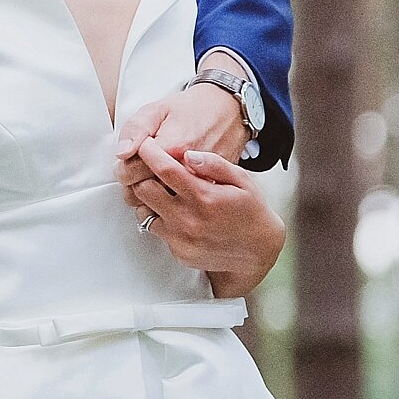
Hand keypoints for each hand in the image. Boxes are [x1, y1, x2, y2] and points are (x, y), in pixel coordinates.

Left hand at [114, 80, 247, 195]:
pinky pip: (179, 210)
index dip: (122, 168)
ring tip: (152, 178)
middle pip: (144, 194)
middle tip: (138, 169)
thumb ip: (136, 129)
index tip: (127, 160)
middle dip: (134, 183)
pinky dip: (169, 204)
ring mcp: (202, 187)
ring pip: (159, 206)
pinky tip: (167, 188)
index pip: (132, 174)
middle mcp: (190, 173)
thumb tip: (122, 152)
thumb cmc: (193, 110)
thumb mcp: (158, 109)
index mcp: (174, 149)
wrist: (228, 112)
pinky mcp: (210, 195)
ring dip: (150, 196)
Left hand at [126, 141, 284, 298]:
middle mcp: (189, 219)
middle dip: (141, 174)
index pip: (164, 169)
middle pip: (143, 189)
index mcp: (204, 197)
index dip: (149, 153)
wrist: (257, 253)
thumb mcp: (242, 180)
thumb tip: (188, 155)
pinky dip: (157, 216)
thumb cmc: (250, 212)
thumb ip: (215, 164)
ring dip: (146, 197)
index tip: (145, 145)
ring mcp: (181, 238)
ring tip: (159, 189)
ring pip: (142, 211)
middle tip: (147, 167)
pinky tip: (171, 210)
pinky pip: (154, 229)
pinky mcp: (178, 251)